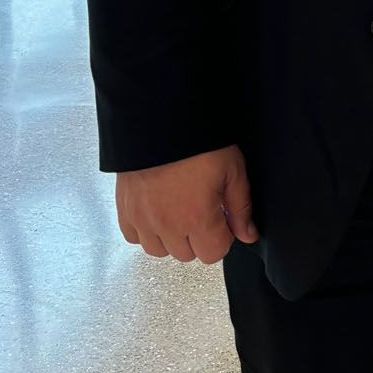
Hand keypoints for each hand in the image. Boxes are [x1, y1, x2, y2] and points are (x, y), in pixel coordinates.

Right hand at [115, 144, 257, 263]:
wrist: (160, 118)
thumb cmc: (198, 141)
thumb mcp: (232, 170)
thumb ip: (241, 207)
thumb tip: (248, 234)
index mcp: (197, 218)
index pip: (213, 254)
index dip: (222, 236)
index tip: (221, 218)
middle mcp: (167, 225)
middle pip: (187, 254)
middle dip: (199, 237)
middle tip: (202, 209)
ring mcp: (142, 219)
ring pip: (159, 251)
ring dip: (171, 237)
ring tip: (179, 210)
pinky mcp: (125, 209)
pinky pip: (134, 237)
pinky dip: (146, 230)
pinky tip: (158, 210)